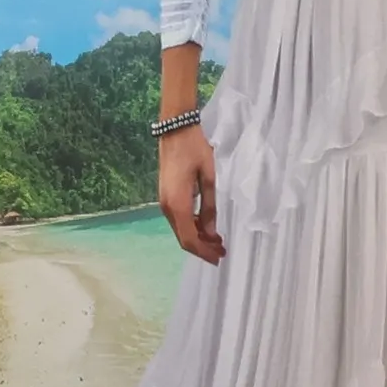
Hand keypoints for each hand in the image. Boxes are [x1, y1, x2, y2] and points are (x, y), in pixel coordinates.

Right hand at [159, 124, 224, 264]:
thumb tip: (212, 232)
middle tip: (222, 251)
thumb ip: (210, 207)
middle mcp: (167, 207)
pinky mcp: (166, 196)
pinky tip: (205, 226)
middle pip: (183, 238)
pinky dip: (192, 226)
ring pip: (181, 229)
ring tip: (217, 240)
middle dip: (202, 247)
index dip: (204, 251)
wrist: (175, 129)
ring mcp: (164, 202)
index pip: (189, 239)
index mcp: (178, 204)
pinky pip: (179, 219)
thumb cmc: (194, 150)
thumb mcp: (209, 178)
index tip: (219, 257)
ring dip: (198, 237)